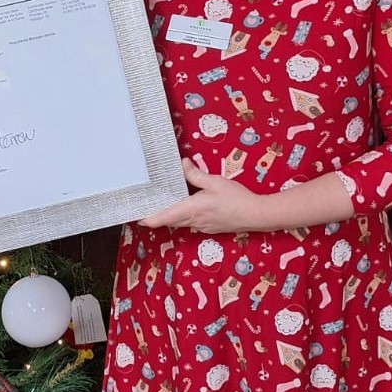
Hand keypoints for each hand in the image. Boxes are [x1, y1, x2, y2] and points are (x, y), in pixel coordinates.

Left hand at [138, 158, 261, 233]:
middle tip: (145, 205)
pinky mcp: (209, 228)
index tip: (135, 216)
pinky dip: (183, 216)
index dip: (148, 219)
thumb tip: (182, 164)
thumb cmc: (236, 198)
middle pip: (169, 220)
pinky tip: (186, 206)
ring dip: (170, 215)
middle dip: (157, 215)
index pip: (163, 218)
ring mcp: (201, 227)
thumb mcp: (214, 182)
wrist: (256, 215)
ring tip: (162, 203)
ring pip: (180, 222)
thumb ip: (195, 174)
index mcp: (191, 210)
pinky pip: (191, 223)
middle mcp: (193, 221)